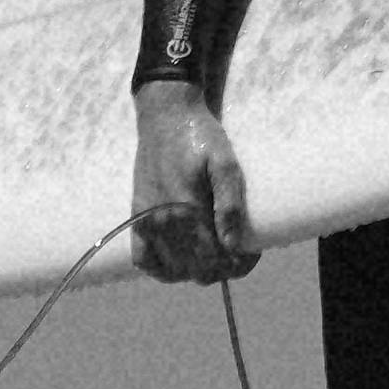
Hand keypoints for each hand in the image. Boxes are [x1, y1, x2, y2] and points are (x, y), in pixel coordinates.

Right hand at [131, 81, 258, 282]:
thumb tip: (234, 245)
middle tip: (238, 254)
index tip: (252, 254)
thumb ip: (229, 205)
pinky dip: (163, 270)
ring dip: (197, 271)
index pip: (217, 259)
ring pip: (174, 271)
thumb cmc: (201, 137)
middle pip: (198, 270)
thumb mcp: (225, 163)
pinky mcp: (136, 219)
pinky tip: (181, 262)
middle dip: (223, 269)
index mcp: (189, 209)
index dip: (239, 264)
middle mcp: (164, 221)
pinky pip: (144, 261)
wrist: (166, 117)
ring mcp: (147, 222)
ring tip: (214, 256)